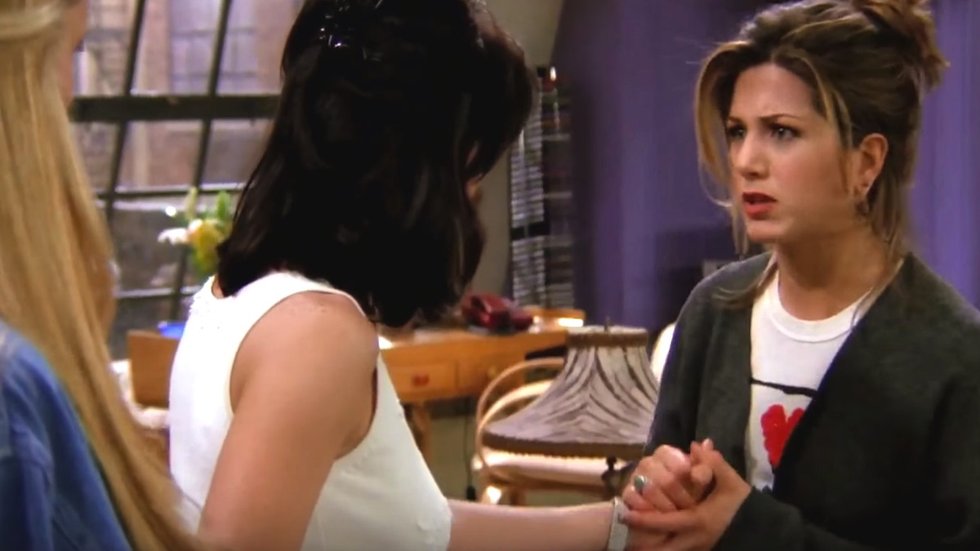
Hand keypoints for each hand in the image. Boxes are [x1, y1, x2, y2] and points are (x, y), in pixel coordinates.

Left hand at [622, 442, 750, 550]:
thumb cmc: (743, 504)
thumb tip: (697, 444)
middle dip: (642, 547)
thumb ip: (713, 463)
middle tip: (624, 540)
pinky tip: (652, 545)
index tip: (625, 514)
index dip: (643, 519)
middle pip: (662, 550)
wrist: (762, 529)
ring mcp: (698, 548)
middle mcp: (695, 539)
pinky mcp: (701, 550)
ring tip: (633, 545)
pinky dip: (663, 548)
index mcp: (698, 520)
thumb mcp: (731, 481)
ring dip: (652, 549)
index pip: (665, 522)